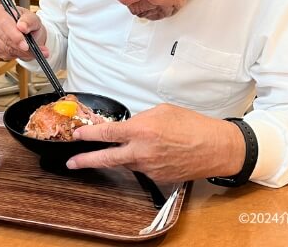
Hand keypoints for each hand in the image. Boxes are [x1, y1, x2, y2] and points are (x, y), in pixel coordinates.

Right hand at [0, 5, 48, 60]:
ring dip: (21, 52)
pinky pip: (5, 54)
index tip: (25, 45)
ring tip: (33, 52)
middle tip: (32, 50)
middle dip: (19, 46)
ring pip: (5, 48)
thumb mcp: (34, 19)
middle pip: (4, 38)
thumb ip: (29, 21)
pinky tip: (25, 52)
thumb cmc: (29, 23)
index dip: (14, 35)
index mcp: (1, 11)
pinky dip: (17, 55)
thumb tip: (22, 26)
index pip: (4, 23)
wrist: (30, 34)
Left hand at [66, 104, 245, 182]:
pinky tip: (155, 153)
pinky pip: (142, 168)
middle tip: (72, 162)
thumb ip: (140, 119)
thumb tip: (128, 127)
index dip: (89, 134)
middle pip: (106, 158)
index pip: (107, 133)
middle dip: (86, 160)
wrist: (215, 148)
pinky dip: (142, 160)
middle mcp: (141, 151)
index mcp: (141, 130)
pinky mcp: (157, 178)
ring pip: (125, 162)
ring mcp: (148, 168)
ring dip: (120, 156)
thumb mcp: (162, 111)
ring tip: (124, 148)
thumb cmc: (192, 125)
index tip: (77, 135)